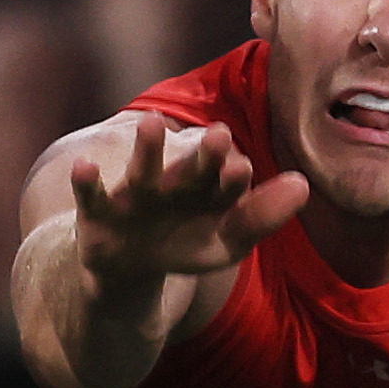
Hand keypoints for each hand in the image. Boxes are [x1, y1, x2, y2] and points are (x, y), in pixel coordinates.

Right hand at [64, 111, 308, 291]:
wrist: (131, 264)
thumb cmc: (185, 243)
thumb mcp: (229, 240)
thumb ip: (263, 216)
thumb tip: (304, 183)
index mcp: (209, 188)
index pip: (227, 180)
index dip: (234, 176)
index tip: (241, 170)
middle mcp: (174, 183)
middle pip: (191, 168)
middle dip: (204, 154)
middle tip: (220, 135)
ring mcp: (136, 195)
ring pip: (144, 170)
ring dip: (148, 148)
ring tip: (152, 123)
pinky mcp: (100, 211)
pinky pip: (93, 195)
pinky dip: (87, 182)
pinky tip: (85, 166)